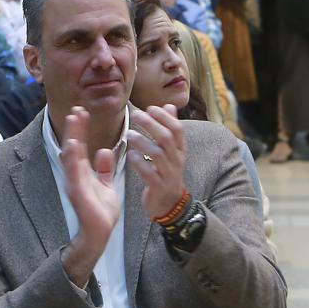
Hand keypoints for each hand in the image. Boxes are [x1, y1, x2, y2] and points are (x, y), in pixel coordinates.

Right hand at [60, 107, 119, 282]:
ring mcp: (75, 182)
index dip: (80, 129)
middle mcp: (76, 174)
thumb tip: (105, 150)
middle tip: (76, 109)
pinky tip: (71, 146)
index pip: (80, 145)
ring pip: (71, 156)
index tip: (82, 112)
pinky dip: (71, 159)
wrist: (100, 233)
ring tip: (73, 121)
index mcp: (83, 171)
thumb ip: (104, 168)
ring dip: (71, 138)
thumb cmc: (101, 211)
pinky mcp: (77, 192)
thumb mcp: (105, 184)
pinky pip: (73, 172)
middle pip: (74, 146)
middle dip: (74, 128)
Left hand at [126, 105, 187, 219]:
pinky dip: (139, 163)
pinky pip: (149, 173)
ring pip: (158, 155)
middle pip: (167, 138)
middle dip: (151, 124)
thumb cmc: (166, 171)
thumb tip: (169, 105)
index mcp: (179, 150)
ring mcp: (168, 174)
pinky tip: (129, 156)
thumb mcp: (171, 150)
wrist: (169, 202)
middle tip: (136, 115)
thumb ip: (169, 128)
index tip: (150, 108)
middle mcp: (176, 160)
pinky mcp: (158, 186)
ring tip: (129, 135)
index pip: (177, 129)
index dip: (164, 117)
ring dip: (142, 142)